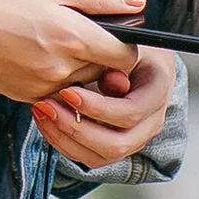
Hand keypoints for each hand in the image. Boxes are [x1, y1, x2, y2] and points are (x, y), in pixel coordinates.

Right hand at [0, 0, 145, 103]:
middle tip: (72, 28)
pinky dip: (49, 75)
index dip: (127, 44)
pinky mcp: (21, 97)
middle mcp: (60, 69)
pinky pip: (52, 91)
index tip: (114, 31)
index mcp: (72, 37)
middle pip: (104, 72)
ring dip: (73, 66)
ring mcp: (40, 88)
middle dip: (98, 54)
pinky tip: (25, 51)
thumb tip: (137, 4)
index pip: (126, 56)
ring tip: (43, 37)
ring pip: (78, 84)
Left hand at [31, 45, 176, 169]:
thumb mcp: (124, 42)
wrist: (136, 59)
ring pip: (100, 156)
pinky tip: (46, 121)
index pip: (130, 113)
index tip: (67, 92)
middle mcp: (150, 122)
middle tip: (47, 106)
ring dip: (65, 138)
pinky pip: (88, 156)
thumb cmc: (126, 46)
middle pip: (116, 144)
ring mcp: (134, 138)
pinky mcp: (115, 145)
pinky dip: (63, 142)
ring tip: (41, 111)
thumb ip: (117, 59)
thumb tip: (114, 81)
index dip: (97, 107)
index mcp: (157, 92)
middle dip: (76, 128)